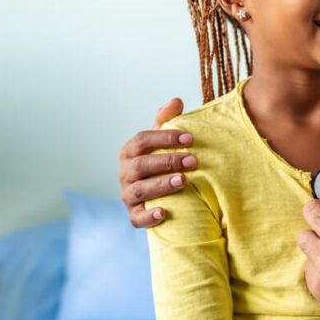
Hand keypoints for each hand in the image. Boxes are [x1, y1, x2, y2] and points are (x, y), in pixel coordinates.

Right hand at [118, 98, 196, 227]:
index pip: (143, 140)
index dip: (165, 138)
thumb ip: (168, 120)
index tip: (190, 138)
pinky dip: (148, 216)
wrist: (158, 192)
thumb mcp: (163, 140)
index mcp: (131, 151)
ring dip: (161, 185)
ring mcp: (128, 194)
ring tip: (183, 181)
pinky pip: (137, 218)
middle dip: (168, 161)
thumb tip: (176, 100)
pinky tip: (164, 212)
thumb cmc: (161, 159)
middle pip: (142, 165)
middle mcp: (126, 172)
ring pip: (140, 190)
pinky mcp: (134, 214)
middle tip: (194, 161)